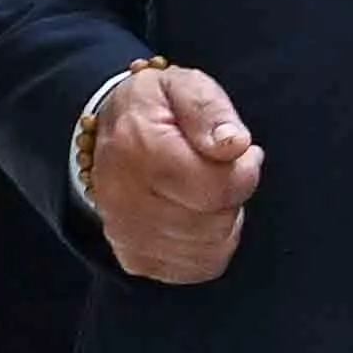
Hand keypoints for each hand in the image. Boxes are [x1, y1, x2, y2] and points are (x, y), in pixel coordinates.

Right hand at [80, 62, 261, 285]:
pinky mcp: (136, 259)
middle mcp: (127, 200)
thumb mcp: (182, 85)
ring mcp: (128, 235)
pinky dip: (209, 244)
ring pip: (213, 247)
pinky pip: (199, 267)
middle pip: (218, 220)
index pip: (218, 185)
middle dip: (231, 194)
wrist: (108, 134)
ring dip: (222, 219)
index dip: (244, 170)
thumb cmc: (154, 109)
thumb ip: (210, 110)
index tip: (238, 151)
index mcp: (140, 150)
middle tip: (217, 168)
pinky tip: (196, 215)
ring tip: (204, 189)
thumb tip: (235, 145)